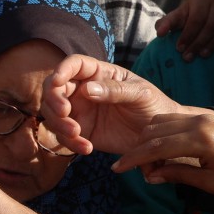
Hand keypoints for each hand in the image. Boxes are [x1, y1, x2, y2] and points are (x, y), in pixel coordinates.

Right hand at [41, 55, 206, 155]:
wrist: (161, 137)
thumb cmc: (154, 106)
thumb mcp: (140, 94)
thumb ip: (115, 90)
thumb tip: (87, 89)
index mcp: (98, 74)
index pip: (73, 65)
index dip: (61, 70)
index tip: (57, 81)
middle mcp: (83, 91)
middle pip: (53, 89)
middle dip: (53, 101)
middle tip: (65, 113)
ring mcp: (80, 112)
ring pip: (53, 114)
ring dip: (58, 124)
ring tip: (77, 134)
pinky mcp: (81, 132)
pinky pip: (64, 137)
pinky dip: (70, 143)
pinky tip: (86, 148)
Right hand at [113, 113, 213, 195]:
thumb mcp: (210, 182)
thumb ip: (177, 174)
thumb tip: (151, 176)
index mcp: (200, 139)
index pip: (156, 146)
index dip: (134, 159)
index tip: (117, 169)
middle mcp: (199, 122)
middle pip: (154, 130)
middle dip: (138, 149)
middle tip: (132, 168)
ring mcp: (204, 116)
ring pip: (162, 122)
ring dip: (148, 139)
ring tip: (148, 160)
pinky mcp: (208, 117)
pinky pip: (175, 120)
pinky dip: (161, 132)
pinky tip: (161, 148)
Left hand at [155, 0, 213, 60]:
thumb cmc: (196, 16)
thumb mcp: (181, 17)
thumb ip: (168, 23)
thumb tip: (160, 32)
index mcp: (197, 0)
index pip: (185, 16)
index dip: (181, 33)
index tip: (176, 46)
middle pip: (203, 23)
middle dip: (194, 41)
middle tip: (186, 56)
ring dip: (210, 42)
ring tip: (202, 55)